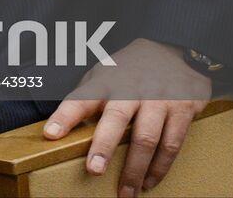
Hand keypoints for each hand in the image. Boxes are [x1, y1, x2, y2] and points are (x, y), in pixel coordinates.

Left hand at [42, 38, 210, 196]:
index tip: (50, 134)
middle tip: (94, 170)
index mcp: (105, 82)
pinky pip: (171, 143)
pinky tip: (149, 182)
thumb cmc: (129, 69)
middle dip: (104, 146)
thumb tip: (62, 126)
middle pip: (116, 119)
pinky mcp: (182, 110)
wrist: (173, 49)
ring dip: (135, 169)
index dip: (64, 116)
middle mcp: (131, 90)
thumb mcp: (102, 74)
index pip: (80, 98)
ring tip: (125, 193)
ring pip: (146, 138)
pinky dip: (160, 167)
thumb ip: (87, 98)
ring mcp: (158, 100)